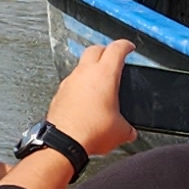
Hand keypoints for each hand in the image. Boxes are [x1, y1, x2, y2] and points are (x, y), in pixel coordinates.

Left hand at [47, 40, 138, 158]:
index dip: (125, 45)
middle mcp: (85, 73)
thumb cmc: (90, 131)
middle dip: (106, 51)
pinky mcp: (59, 94)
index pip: (117, 49)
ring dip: (90, 69)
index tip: (128, 47)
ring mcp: (69, 82)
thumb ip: (127, 128)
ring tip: (98, 81)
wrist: (63, 143)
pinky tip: (84, 98)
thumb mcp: (120, 131)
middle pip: (95, 49)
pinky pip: (71, 83)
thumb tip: (128, 131)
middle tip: (113, 57)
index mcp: (104, 74)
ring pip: (80, 65)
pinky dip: (79, 85)